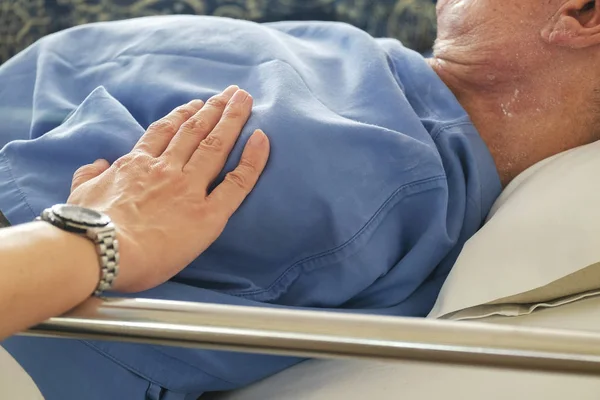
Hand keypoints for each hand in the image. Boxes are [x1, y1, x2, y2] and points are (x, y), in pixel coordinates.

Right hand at [67, 86, 269, 292]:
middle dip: (214, 108)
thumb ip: (89, 175)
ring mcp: (188, 188)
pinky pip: (237, 182)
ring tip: (245, 100)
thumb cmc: (85, 229)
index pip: (164, 132)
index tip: (195, 104)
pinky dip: (253, 159)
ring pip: (216, 145)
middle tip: (231, 92)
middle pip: (195, 131)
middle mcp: (166, 170)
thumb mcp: (80, 195)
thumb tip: (96, 164)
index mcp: (136, 165)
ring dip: (232, 119)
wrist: (98, 253)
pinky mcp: (207, 214)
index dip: (182, 115)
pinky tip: (262, 138)